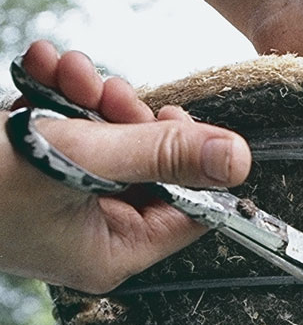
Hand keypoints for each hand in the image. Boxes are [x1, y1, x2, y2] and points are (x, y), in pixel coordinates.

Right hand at [1, 40, 250, 291]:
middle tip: (112, 95)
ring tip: (66, 73)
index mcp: (114, 252)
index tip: (186, 124)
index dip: (194, 167)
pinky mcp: (47, 175)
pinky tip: (46, 72)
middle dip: (133, 120)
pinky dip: (66, 100)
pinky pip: (78, 134)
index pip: (187, 214)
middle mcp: (97, 234)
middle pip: (151, 171)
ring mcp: (70, 204)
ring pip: (114, 143)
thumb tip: (235, 158)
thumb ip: (161, 154)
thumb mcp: (81, 159)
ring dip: (95, 100)